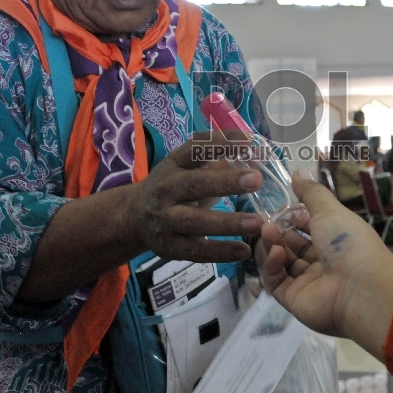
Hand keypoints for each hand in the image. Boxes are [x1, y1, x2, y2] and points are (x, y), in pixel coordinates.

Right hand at [129, 132, 265, 262]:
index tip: (248, 141)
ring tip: (257, 223)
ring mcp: (164, 219)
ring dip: (227, 222)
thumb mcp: (187, 167)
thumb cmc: (174, 186)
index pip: (195, 149)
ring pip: (195, 221)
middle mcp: (166, 189)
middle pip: (194, 184)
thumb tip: (258, 155)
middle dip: (226, 182)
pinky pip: (195, 250)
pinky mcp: (168, 246)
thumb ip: (217, 161)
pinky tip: (244, 250)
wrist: (134, 216)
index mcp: (174, 164)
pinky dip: (220, 251)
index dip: (220, 143)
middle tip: (256, 180)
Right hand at [259, 170, 392, 360]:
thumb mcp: (329, 210)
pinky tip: (275, 252)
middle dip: (277, 232)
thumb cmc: (348, 242)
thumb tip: (298, 171)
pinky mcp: (293, 300)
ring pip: (280, 262)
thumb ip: (311, 192)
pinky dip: (272, 266)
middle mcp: (320, 263)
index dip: (292, 219)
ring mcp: (306, 283)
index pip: (306, 230)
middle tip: (264, 221)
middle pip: (290, 246)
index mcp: (333, 242)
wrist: (361, 288)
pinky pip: (276, 282)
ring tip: (267, 232)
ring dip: (271, 245)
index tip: (279, 209)